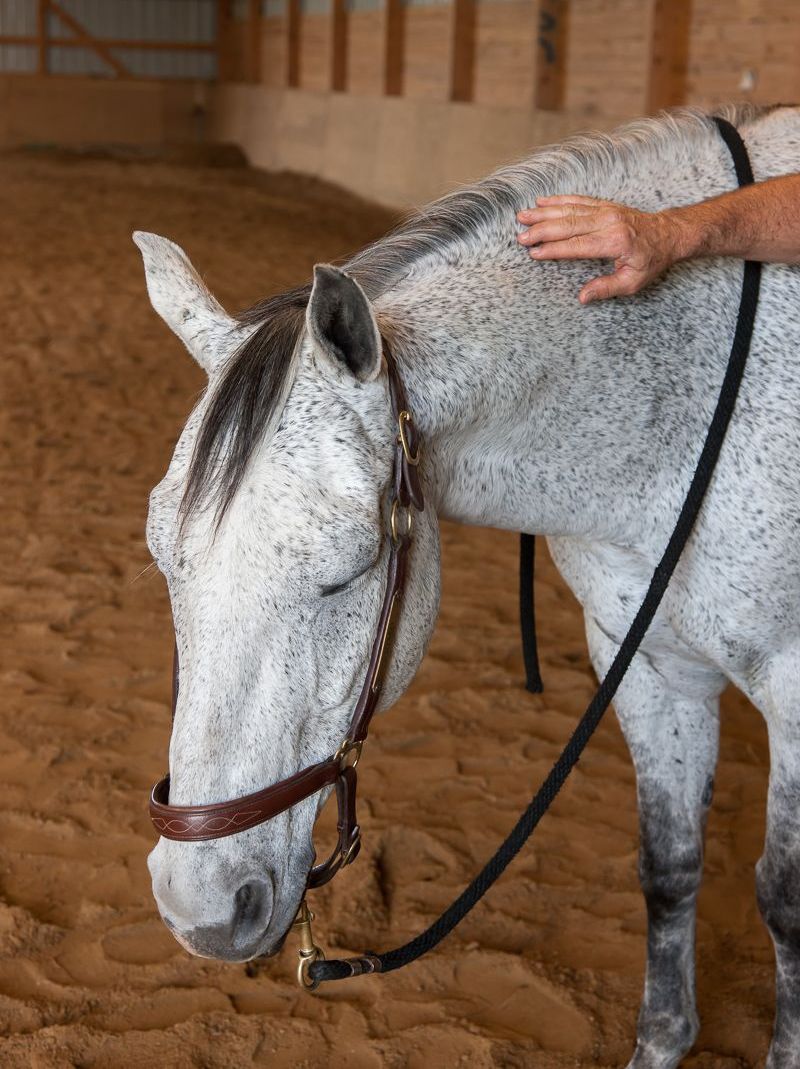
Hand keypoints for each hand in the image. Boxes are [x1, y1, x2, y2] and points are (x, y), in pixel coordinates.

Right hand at [516, 195, 685, 302]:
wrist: (669, 234)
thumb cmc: (651, 260)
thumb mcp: (633, 282)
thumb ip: (607, 288)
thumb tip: (583, 297)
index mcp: (614, 242)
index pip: (576, 246)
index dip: (553, 249)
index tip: (534, 253)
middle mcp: (608, 222)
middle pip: (568, 225)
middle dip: (542, 230)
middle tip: (521, 237)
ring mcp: (606, 211)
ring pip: (570, 210)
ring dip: (544, 213)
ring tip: (523, 216)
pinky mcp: (605, 205)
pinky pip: (578, 200)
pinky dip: (559, 200)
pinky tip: (542, 201)